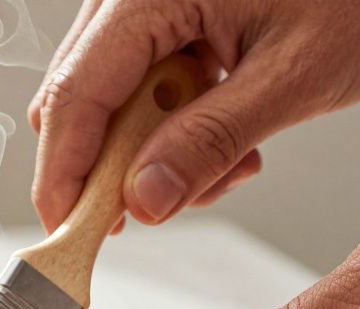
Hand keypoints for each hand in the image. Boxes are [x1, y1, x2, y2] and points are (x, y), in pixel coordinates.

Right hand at [30, 0, 359, 231]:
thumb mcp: (294, 77)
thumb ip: (210, 141)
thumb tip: (145, 201)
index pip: (76, 94)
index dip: (65, 173)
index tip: (67, 234)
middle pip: (78, 100)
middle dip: (112, 169)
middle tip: (159, 209)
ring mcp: (145, 4)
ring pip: (107, 101)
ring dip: (149, 153)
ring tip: (227, 166)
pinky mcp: (165, 20)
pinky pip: (139, 87)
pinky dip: (170, 128)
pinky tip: (227, 138)